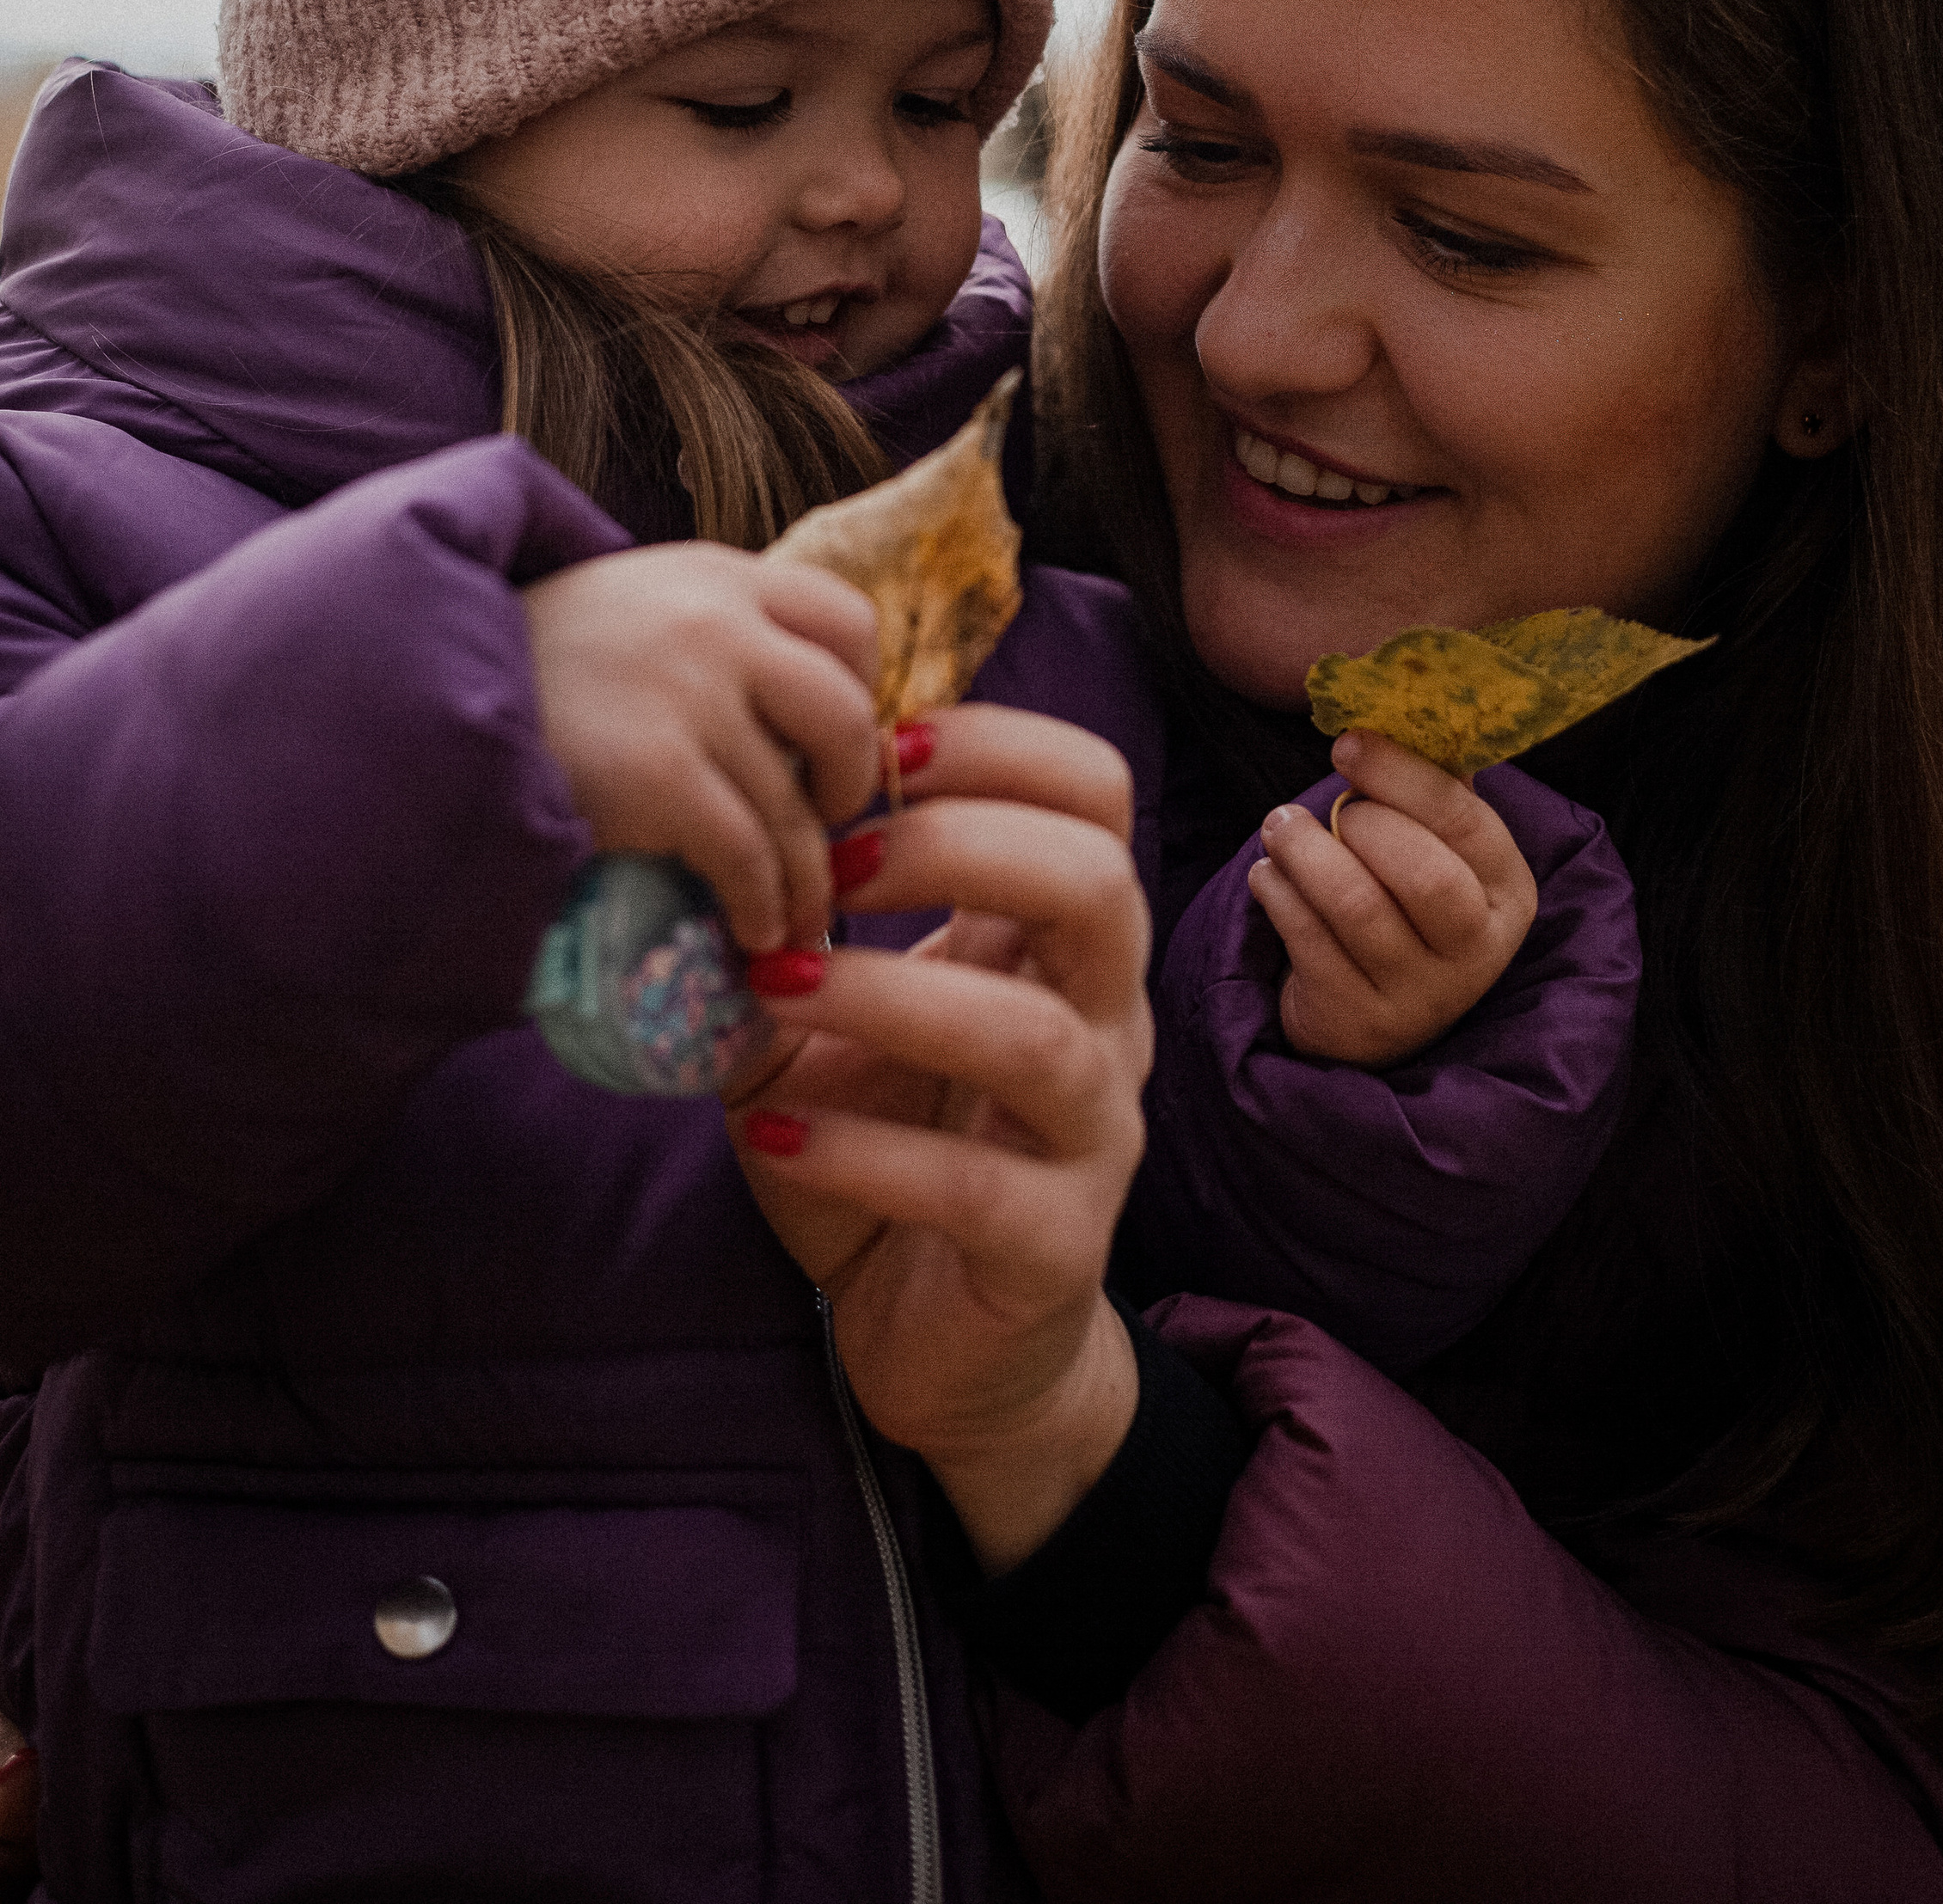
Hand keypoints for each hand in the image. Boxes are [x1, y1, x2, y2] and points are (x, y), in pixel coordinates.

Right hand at [523, 546, 879, 952]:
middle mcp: (713, 620)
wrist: (410, 696)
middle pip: (847, 715)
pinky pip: (750, 855)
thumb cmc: (524, 669)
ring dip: (808, 877)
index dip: (860, 691)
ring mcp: (687, 694)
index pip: (848, 619)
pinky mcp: (655, 773)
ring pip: (797, 807)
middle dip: (849, 787)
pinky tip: (750, 928)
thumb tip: (791, 716)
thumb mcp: (627, 610)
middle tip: (820, 828)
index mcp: (713, 573)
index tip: (828, 745)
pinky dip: (762, 904)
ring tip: (792, 914)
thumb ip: (709, 632)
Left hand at [735, 706, 1150, 1571]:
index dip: (1001, 746)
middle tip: (826, 862)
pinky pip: (977, 1188)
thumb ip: (800, 927)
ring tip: (772, 980)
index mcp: (1062, 942)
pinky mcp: (1053, 1248)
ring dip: (894, 994)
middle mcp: (1101, 1021)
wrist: (939, 1343)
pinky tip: (772, 1132)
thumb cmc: (889, 1148)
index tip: (876, 748)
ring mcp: (1092, 1136)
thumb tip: (694, 827)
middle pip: (1098, 881)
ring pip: (1039, 1034)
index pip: (1093, 794)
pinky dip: (866, 1150)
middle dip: (956, 844)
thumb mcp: (837, 1021)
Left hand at [1249, 730, 1536, 1067]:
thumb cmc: (1399, 902)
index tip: (1347, 744)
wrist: (1368, 1014)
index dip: (1401, 774)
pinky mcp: (1362, 1023)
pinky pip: (1309, 942)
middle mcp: (1477, 950)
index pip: (1465, 819)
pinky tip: (1268, 876)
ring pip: (1357, 906)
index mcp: (1507, 890)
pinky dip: (1278, 895)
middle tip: (1314, 809)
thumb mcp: (1433, 849)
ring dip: (1304, 853)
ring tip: (1278, 829)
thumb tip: (1399, 699)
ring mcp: (1422, 996)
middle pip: (1421, 872)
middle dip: (1357, 824)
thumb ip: (1427, 785)